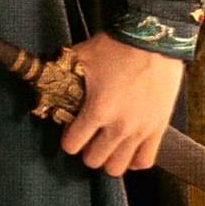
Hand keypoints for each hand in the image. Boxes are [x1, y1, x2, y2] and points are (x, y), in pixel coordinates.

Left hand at [58, 38, 184, 175]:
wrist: (154, 38)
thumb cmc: (116, 46)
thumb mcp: (81, 57)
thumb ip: (62, 73)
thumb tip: (45, 77)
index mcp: (97, 110)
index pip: (72, 145)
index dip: (68, 139)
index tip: (71, 130)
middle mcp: (119, 126)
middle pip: (94, 161)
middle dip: (87, 150)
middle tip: (89, 138)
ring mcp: (141, 130)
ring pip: (118, 167)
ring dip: (109, 158)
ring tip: (107, 145)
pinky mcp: (159, 128)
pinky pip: (145, 160)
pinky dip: (134, 160)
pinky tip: (128, 150)